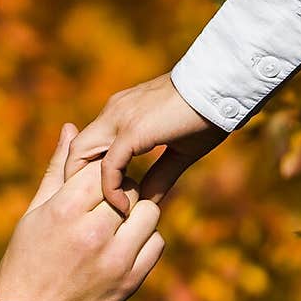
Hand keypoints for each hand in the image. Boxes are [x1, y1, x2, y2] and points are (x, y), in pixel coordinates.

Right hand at [0, 122, 165, 300]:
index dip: (102, 172)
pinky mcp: (130, 281)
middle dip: (122, 190)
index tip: (96, 182)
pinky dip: (145, 239)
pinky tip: (125, 244)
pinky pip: (156, 243)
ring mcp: (115, 259)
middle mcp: (92, 234)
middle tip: (108, 202)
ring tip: (118, 222)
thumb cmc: (26, 263)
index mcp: (64, 212)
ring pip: (149, 213)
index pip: (102, 169)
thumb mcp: (34, 214)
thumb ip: (57, 170)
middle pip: (130, 188)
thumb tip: (71, 128)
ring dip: (138, 212)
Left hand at [64, 73, 225, 214]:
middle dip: (76, 183)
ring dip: (86, 189)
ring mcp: (119, 119)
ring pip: (81, 155)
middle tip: (91, 214)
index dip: (87, 175)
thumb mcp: (180, 150)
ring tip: (104, 214)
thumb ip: (160, 176)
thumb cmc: (208, 114)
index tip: (99, 203)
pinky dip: (111, 191)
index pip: (87, 145)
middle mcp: (113, 113)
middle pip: (75, 150)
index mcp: (121, 114)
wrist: (224, 86)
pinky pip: (109, 166)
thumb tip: (147, 204)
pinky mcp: (131, 131)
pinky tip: (124, 209)